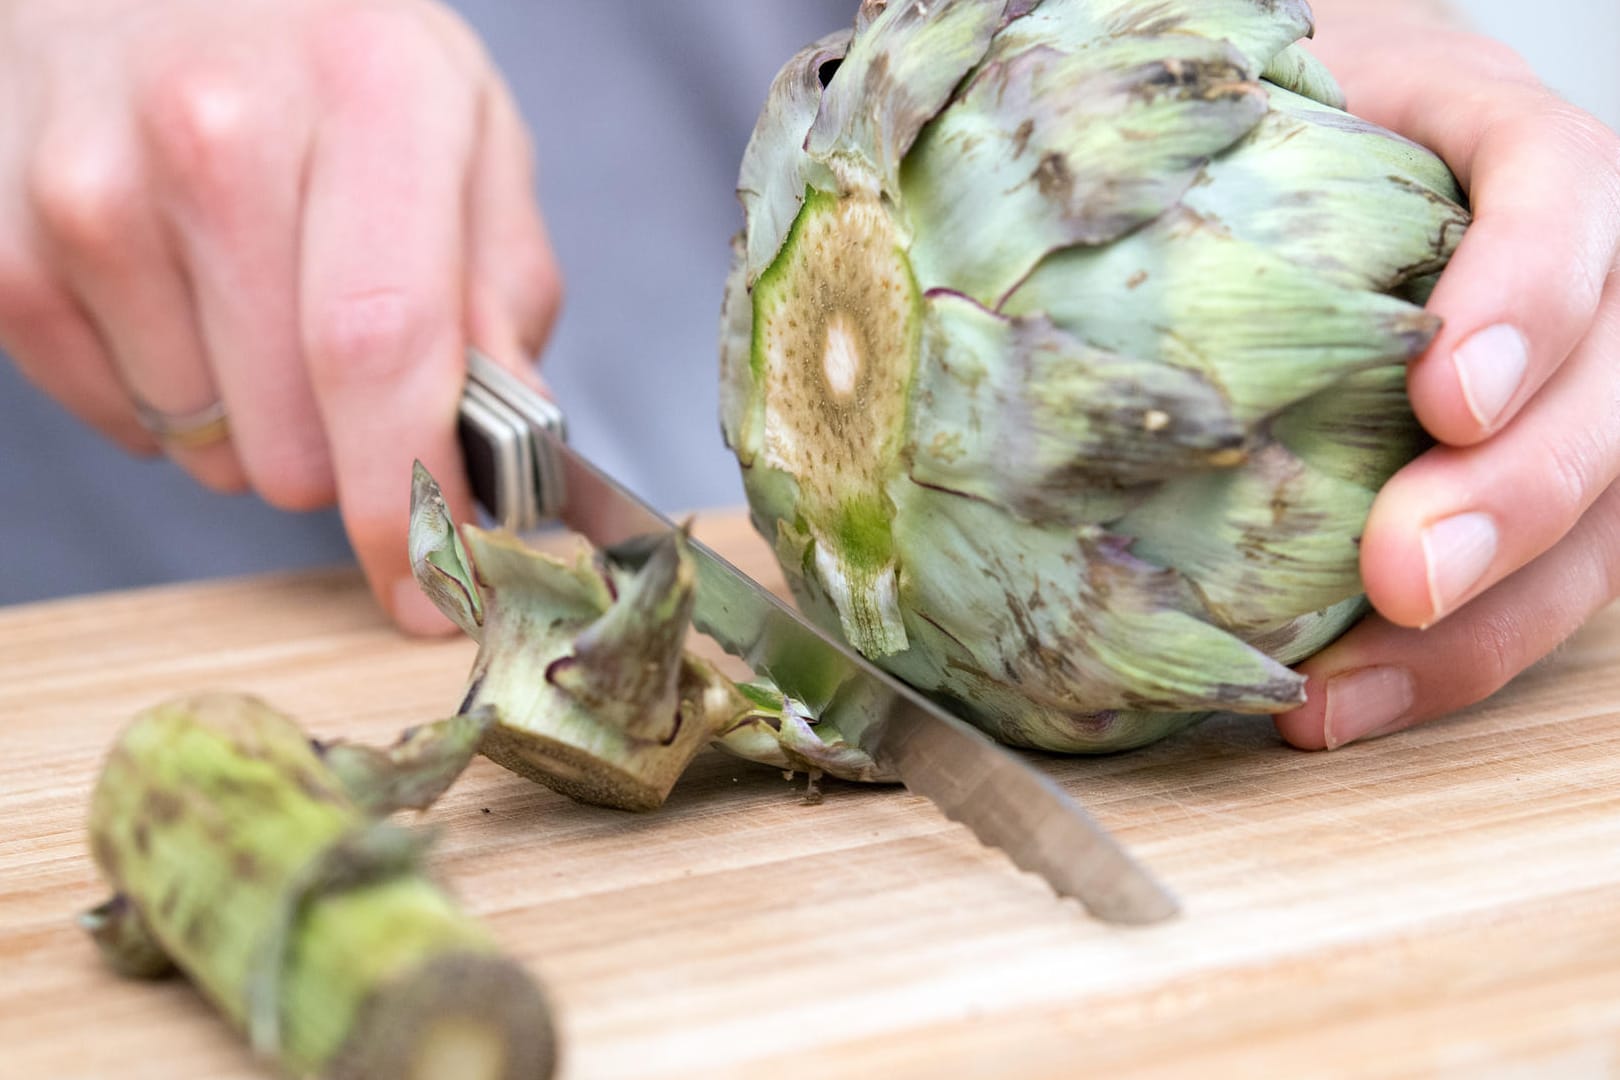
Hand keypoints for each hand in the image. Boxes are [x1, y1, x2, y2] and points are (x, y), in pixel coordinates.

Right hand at [0, 0, 560, 632]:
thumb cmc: (331, 52)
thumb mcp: (464, 132)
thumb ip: (503, 291)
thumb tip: (506, 450)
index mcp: (366, 102)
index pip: (381, 353)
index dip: (410, 503)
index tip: (438, 594)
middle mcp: (212, 140)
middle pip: (293, 441)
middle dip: (348, 456)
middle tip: (353, 368)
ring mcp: (88, 196)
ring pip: (205, 448)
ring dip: (255, 421)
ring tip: (259, 298)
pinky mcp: (7, 252)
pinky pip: (119, 422)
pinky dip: (169, 396)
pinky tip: (184, 296)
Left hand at [1275, 6, 1619, 748]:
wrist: (1329, 142)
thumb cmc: (1275, 128)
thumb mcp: (1263, 99)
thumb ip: (1222, 138)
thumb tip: (1031, 226)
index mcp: (1513, 149)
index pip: (1568, 199)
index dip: (1526, 299)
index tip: (1442, 395)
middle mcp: (1582, 274)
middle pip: (1611, 391)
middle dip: (1515, 496)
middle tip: (1402, 575)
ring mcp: (1573, 390)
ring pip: (1601, 517)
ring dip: (1483, 623)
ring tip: (1346, 693)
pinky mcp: (1540, 484)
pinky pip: (1538, 588)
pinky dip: (1445, 661)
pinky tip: (1343, 702)